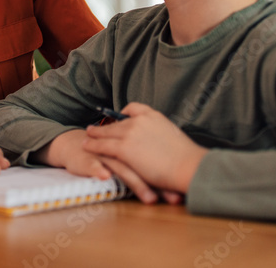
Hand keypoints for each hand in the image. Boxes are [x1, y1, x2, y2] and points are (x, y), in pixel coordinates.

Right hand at [41, 129, 161, 203]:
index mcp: (134, 144)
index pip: (154, 159)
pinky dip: (99, 170)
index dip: (169, 174)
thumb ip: (145, 160)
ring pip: (122, 168)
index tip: (183, 191)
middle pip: (143, 164)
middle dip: (159, 183)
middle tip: (173, 199)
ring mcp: (104, 154)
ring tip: (150, 199)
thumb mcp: (127, 153)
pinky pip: (94, 165)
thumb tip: (173, 178)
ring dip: (136, 184)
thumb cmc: (106, 153)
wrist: (74, 146)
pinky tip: (106, 178)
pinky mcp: (88, 160)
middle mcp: (121, 147)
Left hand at [82, 102, 206, 195]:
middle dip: (106, 125)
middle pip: (117, 122)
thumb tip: (161, 140)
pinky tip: (85, 146)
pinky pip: (102, 145)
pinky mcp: (124, 149)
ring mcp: (130, 133)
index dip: (123, 113)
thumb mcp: (174, 136)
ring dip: (95, 134)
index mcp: (154, 116)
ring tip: (87, 135)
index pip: (134, 108)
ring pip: (107, 132)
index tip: (119, 117)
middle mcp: (140, 121)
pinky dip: (92, 145)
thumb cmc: (188, 158)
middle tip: (96, 128)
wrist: (189, 166)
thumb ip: (161, 134)